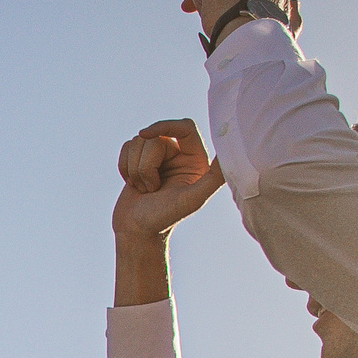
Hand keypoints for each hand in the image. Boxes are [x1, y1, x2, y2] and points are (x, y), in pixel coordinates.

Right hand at [113, 120, 224, 238]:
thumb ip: (215, 177)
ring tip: (145, 189)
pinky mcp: (138, 161)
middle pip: (154, 137)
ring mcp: (157, 157)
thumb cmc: (165, 218)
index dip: (164, 126)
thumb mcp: (194, 198)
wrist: (137, 232)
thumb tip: (233, 155)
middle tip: (153, 188)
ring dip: (135, 171)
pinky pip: (126, 148)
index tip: (145, 134)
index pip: (183, 127)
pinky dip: (124, 168)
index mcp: (195, 159)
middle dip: (145, 164)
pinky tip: (133, 185)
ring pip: (137, 143)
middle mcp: (177, 154)